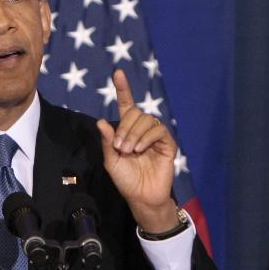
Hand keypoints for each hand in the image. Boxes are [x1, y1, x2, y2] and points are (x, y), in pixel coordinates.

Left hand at [96, 69, 179, 231]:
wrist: (142, 197)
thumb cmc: (126, 180)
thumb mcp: (111, 161)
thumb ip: (108, 142)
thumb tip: (102, 121)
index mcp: (128, 131)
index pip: (126, 105)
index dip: (123, 89)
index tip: (118, 73)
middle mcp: (142, 130)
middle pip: (135, 113)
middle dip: (125, 128)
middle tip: (120, 147)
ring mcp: (156, 136)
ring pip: (146, 120)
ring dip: (134, 134)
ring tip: (129, 151)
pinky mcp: (167, 143)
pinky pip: (158, 130)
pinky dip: (147, 137)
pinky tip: (140, 149)